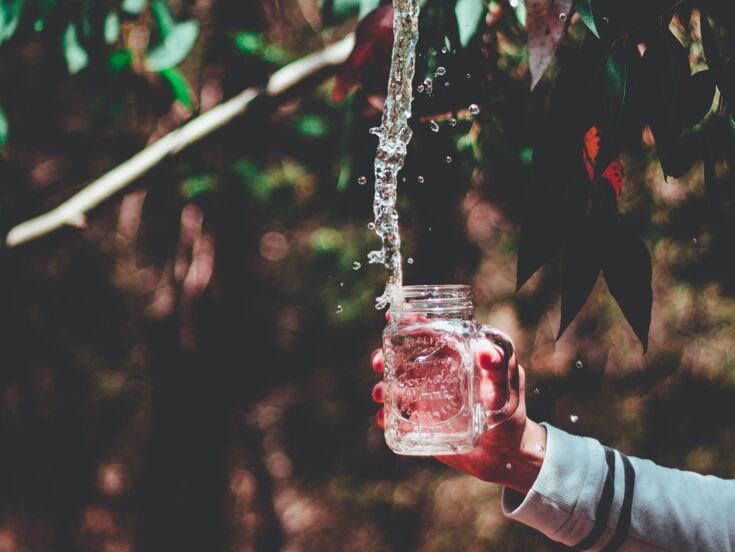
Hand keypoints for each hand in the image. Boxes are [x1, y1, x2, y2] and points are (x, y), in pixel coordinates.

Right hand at [371, 338, 546, 494]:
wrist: (506, 455)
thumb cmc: (511, 414)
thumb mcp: (508, 390)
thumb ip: (501, 369)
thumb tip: (486, 351)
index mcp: (458, 356)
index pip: (432, 333)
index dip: (411, 323)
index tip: (391, 317)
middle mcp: (439, 373)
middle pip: (406, 358)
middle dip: (386, 355)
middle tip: (378, 361)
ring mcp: (429, 398)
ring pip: (397, 385)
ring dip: (383, 385)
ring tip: (380, 393)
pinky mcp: (423, 422)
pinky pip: (399, 416)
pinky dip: (387, 416)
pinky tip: (383, 418)